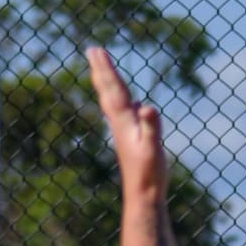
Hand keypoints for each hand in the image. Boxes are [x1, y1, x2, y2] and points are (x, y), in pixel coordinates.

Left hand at [86, 46, 167, 196]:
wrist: (142, 195)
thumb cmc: (149, 173)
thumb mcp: (154, 148)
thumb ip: (151, 127)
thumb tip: (146, 107)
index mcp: (125, 121)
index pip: (114, 89)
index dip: (106, 69)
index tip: (96, 50)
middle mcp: (120, 123)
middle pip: (108, 91)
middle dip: (101, 70)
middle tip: (92, 51)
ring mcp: (124, 131)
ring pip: (113, 101)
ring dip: (107, 83)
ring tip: (102, 70)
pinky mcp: (130, 139)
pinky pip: (122, 113)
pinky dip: (122, 102)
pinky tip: (129, 103)